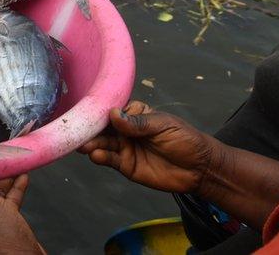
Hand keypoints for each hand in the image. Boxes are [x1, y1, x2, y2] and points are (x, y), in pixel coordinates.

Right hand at [78, 101, 217, 194]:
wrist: (199, 169)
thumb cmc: (185, 140)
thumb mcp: (163, 126)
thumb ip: (138, 123)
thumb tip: (113, 114)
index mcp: (134, 114)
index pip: (113, 109)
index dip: (99, 110)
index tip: (86, 110)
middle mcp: (125, 130)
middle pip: (103, 127)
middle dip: (90, 128)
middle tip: (79, 131)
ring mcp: (124, 147)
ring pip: (102, 143)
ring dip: (92, 143)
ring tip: (85, 145)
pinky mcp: (125, 165)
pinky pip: (109, 159)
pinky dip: (101, 157)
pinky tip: (96, 155)